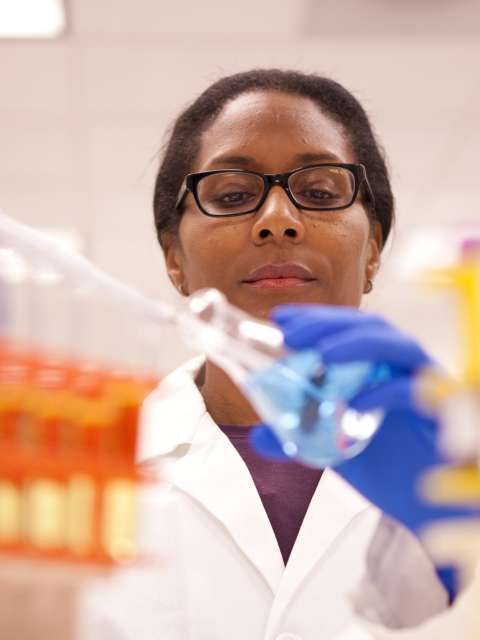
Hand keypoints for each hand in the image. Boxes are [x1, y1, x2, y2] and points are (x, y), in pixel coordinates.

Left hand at [251, 305, 478, 598]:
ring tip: (322, 355)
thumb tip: (258, 435)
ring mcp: (426, 385)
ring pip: (399, 345)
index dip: (314, 318)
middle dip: (329, 324)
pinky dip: (384, 391)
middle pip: (371, 327)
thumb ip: (299, 438)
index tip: (280, 318)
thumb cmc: (386, 467)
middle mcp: (403, 367)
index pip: (347, 329)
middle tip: (290, 334)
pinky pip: (416, 391)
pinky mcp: (443, 411)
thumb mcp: (333, 448)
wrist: (424, 506)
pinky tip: (353, 405)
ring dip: (357, 343)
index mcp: (378, 366)